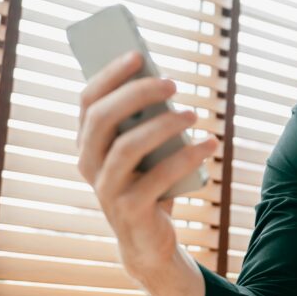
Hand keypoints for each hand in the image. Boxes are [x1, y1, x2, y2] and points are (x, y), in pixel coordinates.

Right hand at [76, 51, 217, 280]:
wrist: (148, 240)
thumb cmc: (148, 183)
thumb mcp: (143, 150)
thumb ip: (143, 122)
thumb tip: (164, 84)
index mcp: (87, 143)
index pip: (88, 100)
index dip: (110, 75)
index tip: (137, 54)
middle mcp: (89, 164)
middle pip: (103, 118)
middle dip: (137, 94)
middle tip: (173, 83)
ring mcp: (106, 189)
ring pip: (128, 147)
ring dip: (164, 125)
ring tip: (193, 114)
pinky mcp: (130, 211)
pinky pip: (158, 178)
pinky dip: (186, 157)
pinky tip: (209, 144)